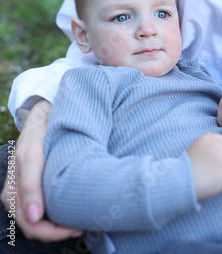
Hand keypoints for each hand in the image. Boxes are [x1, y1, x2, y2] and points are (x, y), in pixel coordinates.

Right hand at [1, 100, 81, 240]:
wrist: (43, 116)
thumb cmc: (38, 134)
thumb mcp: (33, 155)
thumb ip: (31, 185)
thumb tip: (34, 217)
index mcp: (13, 192)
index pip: (32, 225)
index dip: (54, 232)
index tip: (77, 227)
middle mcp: (15, 197)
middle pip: (36, 228)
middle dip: (58, 231)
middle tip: (83, 225)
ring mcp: (24, 194)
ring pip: (40, 223)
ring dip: (59, 226)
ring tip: (81, 218)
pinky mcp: (33, 188)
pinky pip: (43, 211)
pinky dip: (58, 215)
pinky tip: (72, 209)